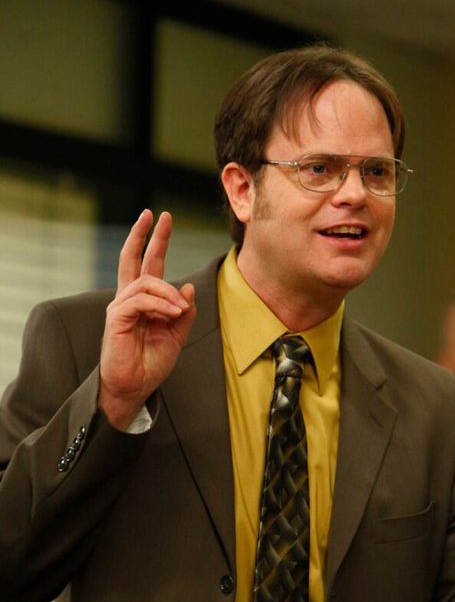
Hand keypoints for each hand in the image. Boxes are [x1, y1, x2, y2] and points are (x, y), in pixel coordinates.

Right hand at [99, 210, 195, 429]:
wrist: (135, 387)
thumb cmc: (151, 363)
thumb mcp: (176, 336)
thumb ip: (183, 312)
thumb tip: (189, 287)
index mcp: (144, 301)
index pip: (148, 265)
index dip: (154, 242)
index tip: (161, 220)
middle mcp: (129, 299)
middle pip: (134, 259)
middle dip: (145, 235)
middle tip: (155, 215)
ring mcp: (121, 307)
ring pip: (146, 282)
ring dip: (169, 293)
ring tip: (178, 311)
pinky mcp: (117, 318)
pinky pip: (141, 300)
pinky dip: (160, 305)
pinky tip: (171, 314)